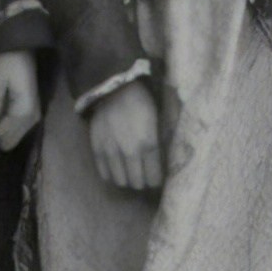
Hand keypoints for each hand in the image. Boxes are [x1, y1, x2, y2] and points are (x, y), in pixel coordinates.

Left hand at [0, 52, 40, 152]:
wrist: (19, 50)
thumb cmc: (5, 64)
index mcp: (23, 114)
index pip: (0, 137)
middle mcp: (32, 121)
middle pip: (6, 142)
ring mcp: (33, 119)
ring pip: (9, 138)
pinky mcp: (29, 115)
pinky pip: (12, 130)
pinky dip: (0, 124)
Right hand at [86, 79, 162, 193]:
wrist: (114, 87)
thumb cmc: (142, 101)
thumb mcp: (162, 117)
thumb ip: (166, 139)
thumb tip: (175, 156)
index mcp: (149, 143)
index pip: (154, 178)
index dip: (156, 180)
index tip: (156, 176)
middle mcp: (129, 151)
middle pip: (137, 183)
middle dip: (142, 181)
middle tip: (144, 173)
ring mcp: (111, 151)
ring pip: (120, 181)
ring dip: (126, 178)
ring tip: (129, 170)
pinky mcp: (96, 148)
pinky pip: (104, 173)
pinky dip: (111, 174)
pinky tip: (116, 166)